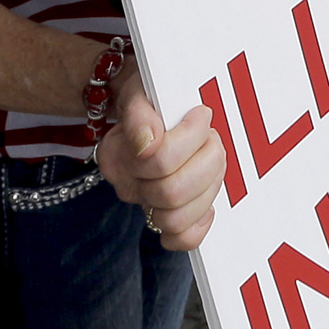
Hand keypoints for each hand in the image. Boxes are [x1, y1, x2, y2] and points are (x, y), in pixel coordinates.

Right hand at [95, 76, 225, 251]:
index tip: (202, 113)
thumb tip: (148, 143)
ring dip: (208, 186)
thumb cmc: (151, 94)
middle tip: (211, 135)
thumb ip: (141, 113)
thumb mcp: (143, 89)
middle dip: (206, 160)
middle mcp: (125, 183)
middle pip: (171, 192)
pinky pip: (179, 240)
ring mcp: (143, 203)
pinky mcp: (163, 218)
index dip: (191, 136)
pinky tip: (207, 202)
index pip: (158, 160)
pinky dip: (198, 225)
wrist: (148, 104)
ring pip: (176, 218)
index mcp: (116, 152)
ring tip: (212, 157)